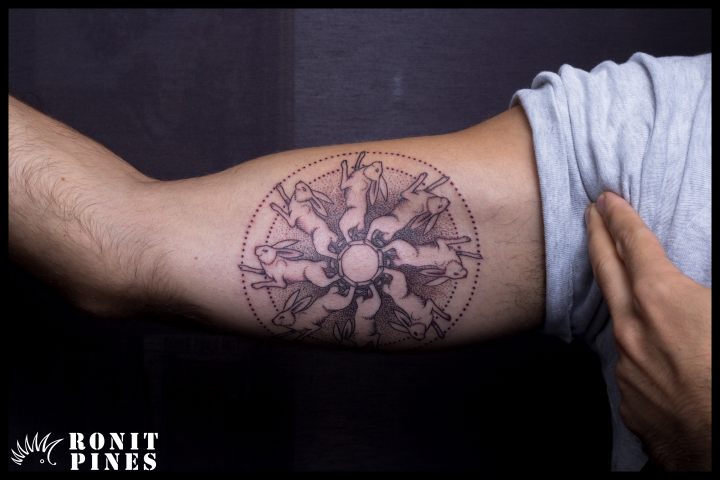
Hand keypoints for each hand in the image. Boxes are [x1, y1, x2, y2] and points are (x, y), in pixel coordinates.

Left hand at [585, 192, 710, 470]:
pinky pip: (633, 366)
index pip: (633, 243)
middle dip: (597, 236)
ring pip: (622, 323)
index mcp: (662, 298)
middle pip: (606, 269)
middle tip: (588, 214)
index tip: (606, 199)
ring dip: (626, 304)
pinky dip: (643, 355)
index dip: (620, 217)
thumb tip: (701, 289)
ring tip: (633, 292)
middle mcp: (632, 327)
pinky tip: (662, 360)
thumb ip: (709, 292)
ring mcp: (625, 364)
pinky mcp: (628, 397)